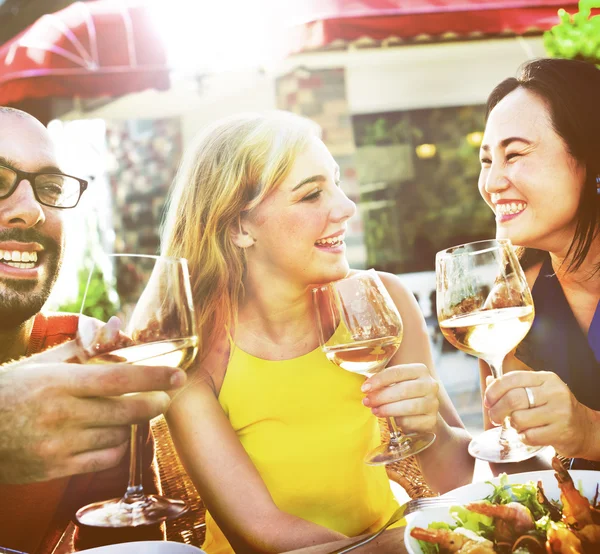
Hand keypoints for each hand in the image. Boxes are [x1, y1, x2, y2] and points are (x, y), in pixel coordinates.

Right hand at [0, 338, 185, 484]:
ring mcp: (59, 445)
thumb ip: (83, 348)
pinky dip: (116, 448)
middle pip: (126, 411)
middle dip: (155, 403)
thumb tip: (117, 326)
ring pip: (118, 437)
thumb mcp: (40, 364)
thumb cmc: (9, 391)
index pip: (117, 379)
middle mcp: (61, 415)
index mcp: (58, 382)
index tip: (178, 375)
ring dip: (131, 425)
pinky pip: (104, 461)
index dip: (153, 377)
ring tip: (128, 413)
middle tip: (166, 396)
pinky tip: (112, 436)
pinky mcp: (55, 469)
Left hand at [361, 363, 439, 432]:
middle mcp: (430, 385)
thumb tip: (366, 387)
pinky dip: (399, 422)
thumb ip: (384, 381)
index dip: (379, 380)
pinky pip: (412, 422)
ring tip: (375, 411)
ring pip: (409, 406)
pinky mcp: (432, 421)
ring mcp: (433, 403)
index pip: (397, 372)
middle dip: (381, 396)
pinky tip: (392, 421)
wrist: (422, 413)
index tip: (364, 388)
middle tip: (367, 402)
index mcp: (420, 370)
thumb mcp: (396, 382)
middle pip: (403, 389)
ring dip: (388, 410)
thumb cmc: (404, 393)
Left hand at [485, 370, 594, 458]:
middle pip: (513, 399)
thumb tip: (489, 381)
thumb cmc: (554, 408)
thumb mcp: (537, 391)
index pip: (512, 379)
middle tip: (494, 417)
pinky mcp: (561, 432)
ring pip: (518, 419)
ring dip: (511, 425)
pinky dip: (522, 437)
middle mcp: (554, 392)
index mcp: (545, 378)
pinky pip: (529, 436)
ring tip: (515, 425)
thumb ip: (513, 386)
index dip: (494, 390)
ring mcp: (559, 412)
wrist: (584, 429)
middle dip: (497, 410)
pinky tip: (527, 434)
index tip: (488, 401)